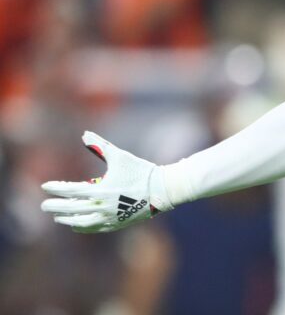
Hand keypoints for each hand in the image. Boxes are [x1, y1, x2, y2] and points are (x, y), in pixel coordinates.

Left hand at [41, 131, 172, 232]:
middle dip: (55, 207)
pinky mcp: (116, 224)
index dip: (56, 188)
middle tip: (44, 206)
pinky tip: (75, 225)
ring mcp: (109, 218)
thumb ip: (100, 145)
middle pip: (71, 209)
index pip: (71, 190)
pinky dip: (82, 227)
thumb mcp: (120, 156)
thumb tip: (85, 133)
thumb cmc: (141, 171)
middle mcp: (102, 206)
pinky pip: (94, 228)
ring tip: (57, 218)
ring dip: (67, 220)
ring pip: (80, 222)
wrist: (163, 190)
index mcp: (101, 190)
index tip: (45, 187)